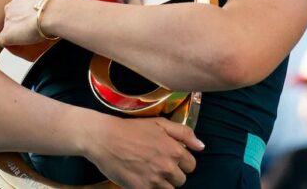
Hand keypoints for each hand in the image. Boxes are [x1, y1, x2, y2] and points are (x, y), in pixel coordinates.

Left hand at [0, 0, 60, 46]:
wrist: (53, 12)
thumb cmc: (54, 3)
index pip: (19, 5)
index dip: (26, 14)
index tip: (35, 18)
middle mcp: (11, 6)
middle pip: (11, 16)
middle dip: (20, 22)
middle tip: (32, 29)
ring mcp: (7, 21)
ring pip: (8, 28)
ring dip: (17, 33)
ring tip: (29, 39)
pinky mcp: (6, 34)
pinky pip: (4, 41)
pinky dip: (11, 44)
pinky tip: (22, 46)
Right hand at [82, 115, 203, 188]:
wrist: (105, 139)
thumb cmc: (132, 129)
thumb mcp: (160, 123)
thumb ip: (184, 133)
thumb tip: (201, 147)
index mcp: (175, 150)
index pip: (191, 165)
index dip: (181, 161)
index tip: (170, 158)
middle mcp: (167, 167)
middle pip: (181, 180)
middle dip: (172, 173)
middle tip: (157, 164)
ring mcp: (154, 181)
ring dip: (162, 183)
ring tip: (149, 172)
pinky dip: (150, 188)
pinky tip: (142, 178)